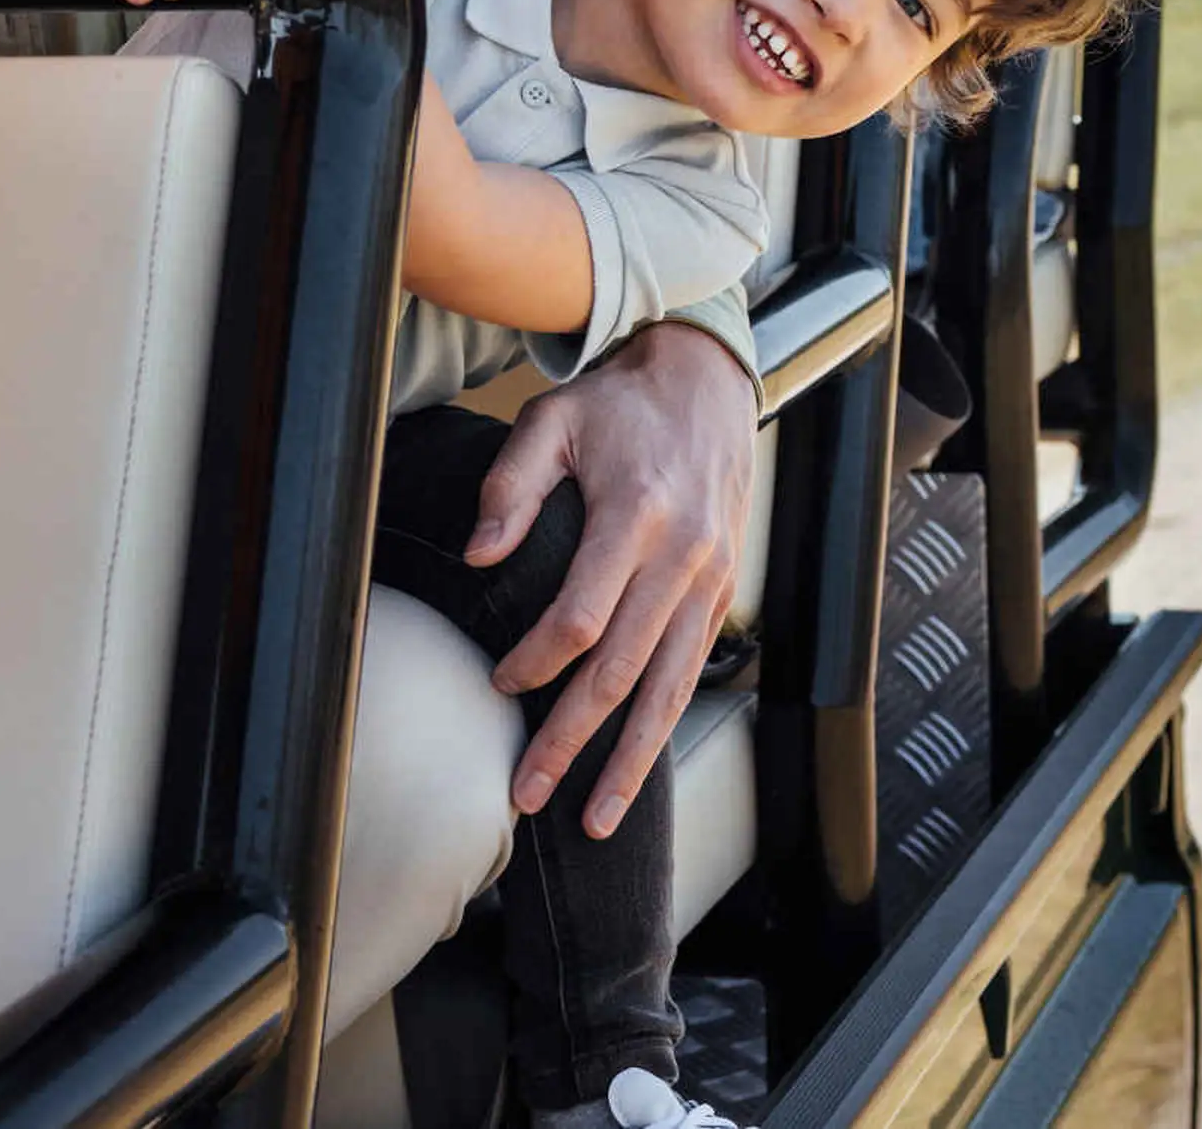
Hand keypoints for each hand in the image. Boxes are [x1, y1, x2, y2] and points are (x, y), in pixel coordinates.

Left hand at [470, 322, 756, 836]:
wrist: (708, 382)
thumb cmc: (619, 405)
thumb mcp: (553, 421)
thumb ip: (512, 487)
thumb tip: (478, 558)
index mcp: (638, 515)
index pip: (583, 617)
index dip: (536, 661)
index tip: (498, 682)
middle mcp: (684, 556)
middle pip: (623, 669)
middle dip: (573, 740)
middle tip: (526, 793)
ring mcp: (711, 579)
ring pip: (669, 688)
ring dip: (629, 760)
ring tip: (593, 820)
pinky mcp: (723, 591)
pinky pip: (692, 672)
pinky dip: (663, 726)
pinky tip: (634, 767)